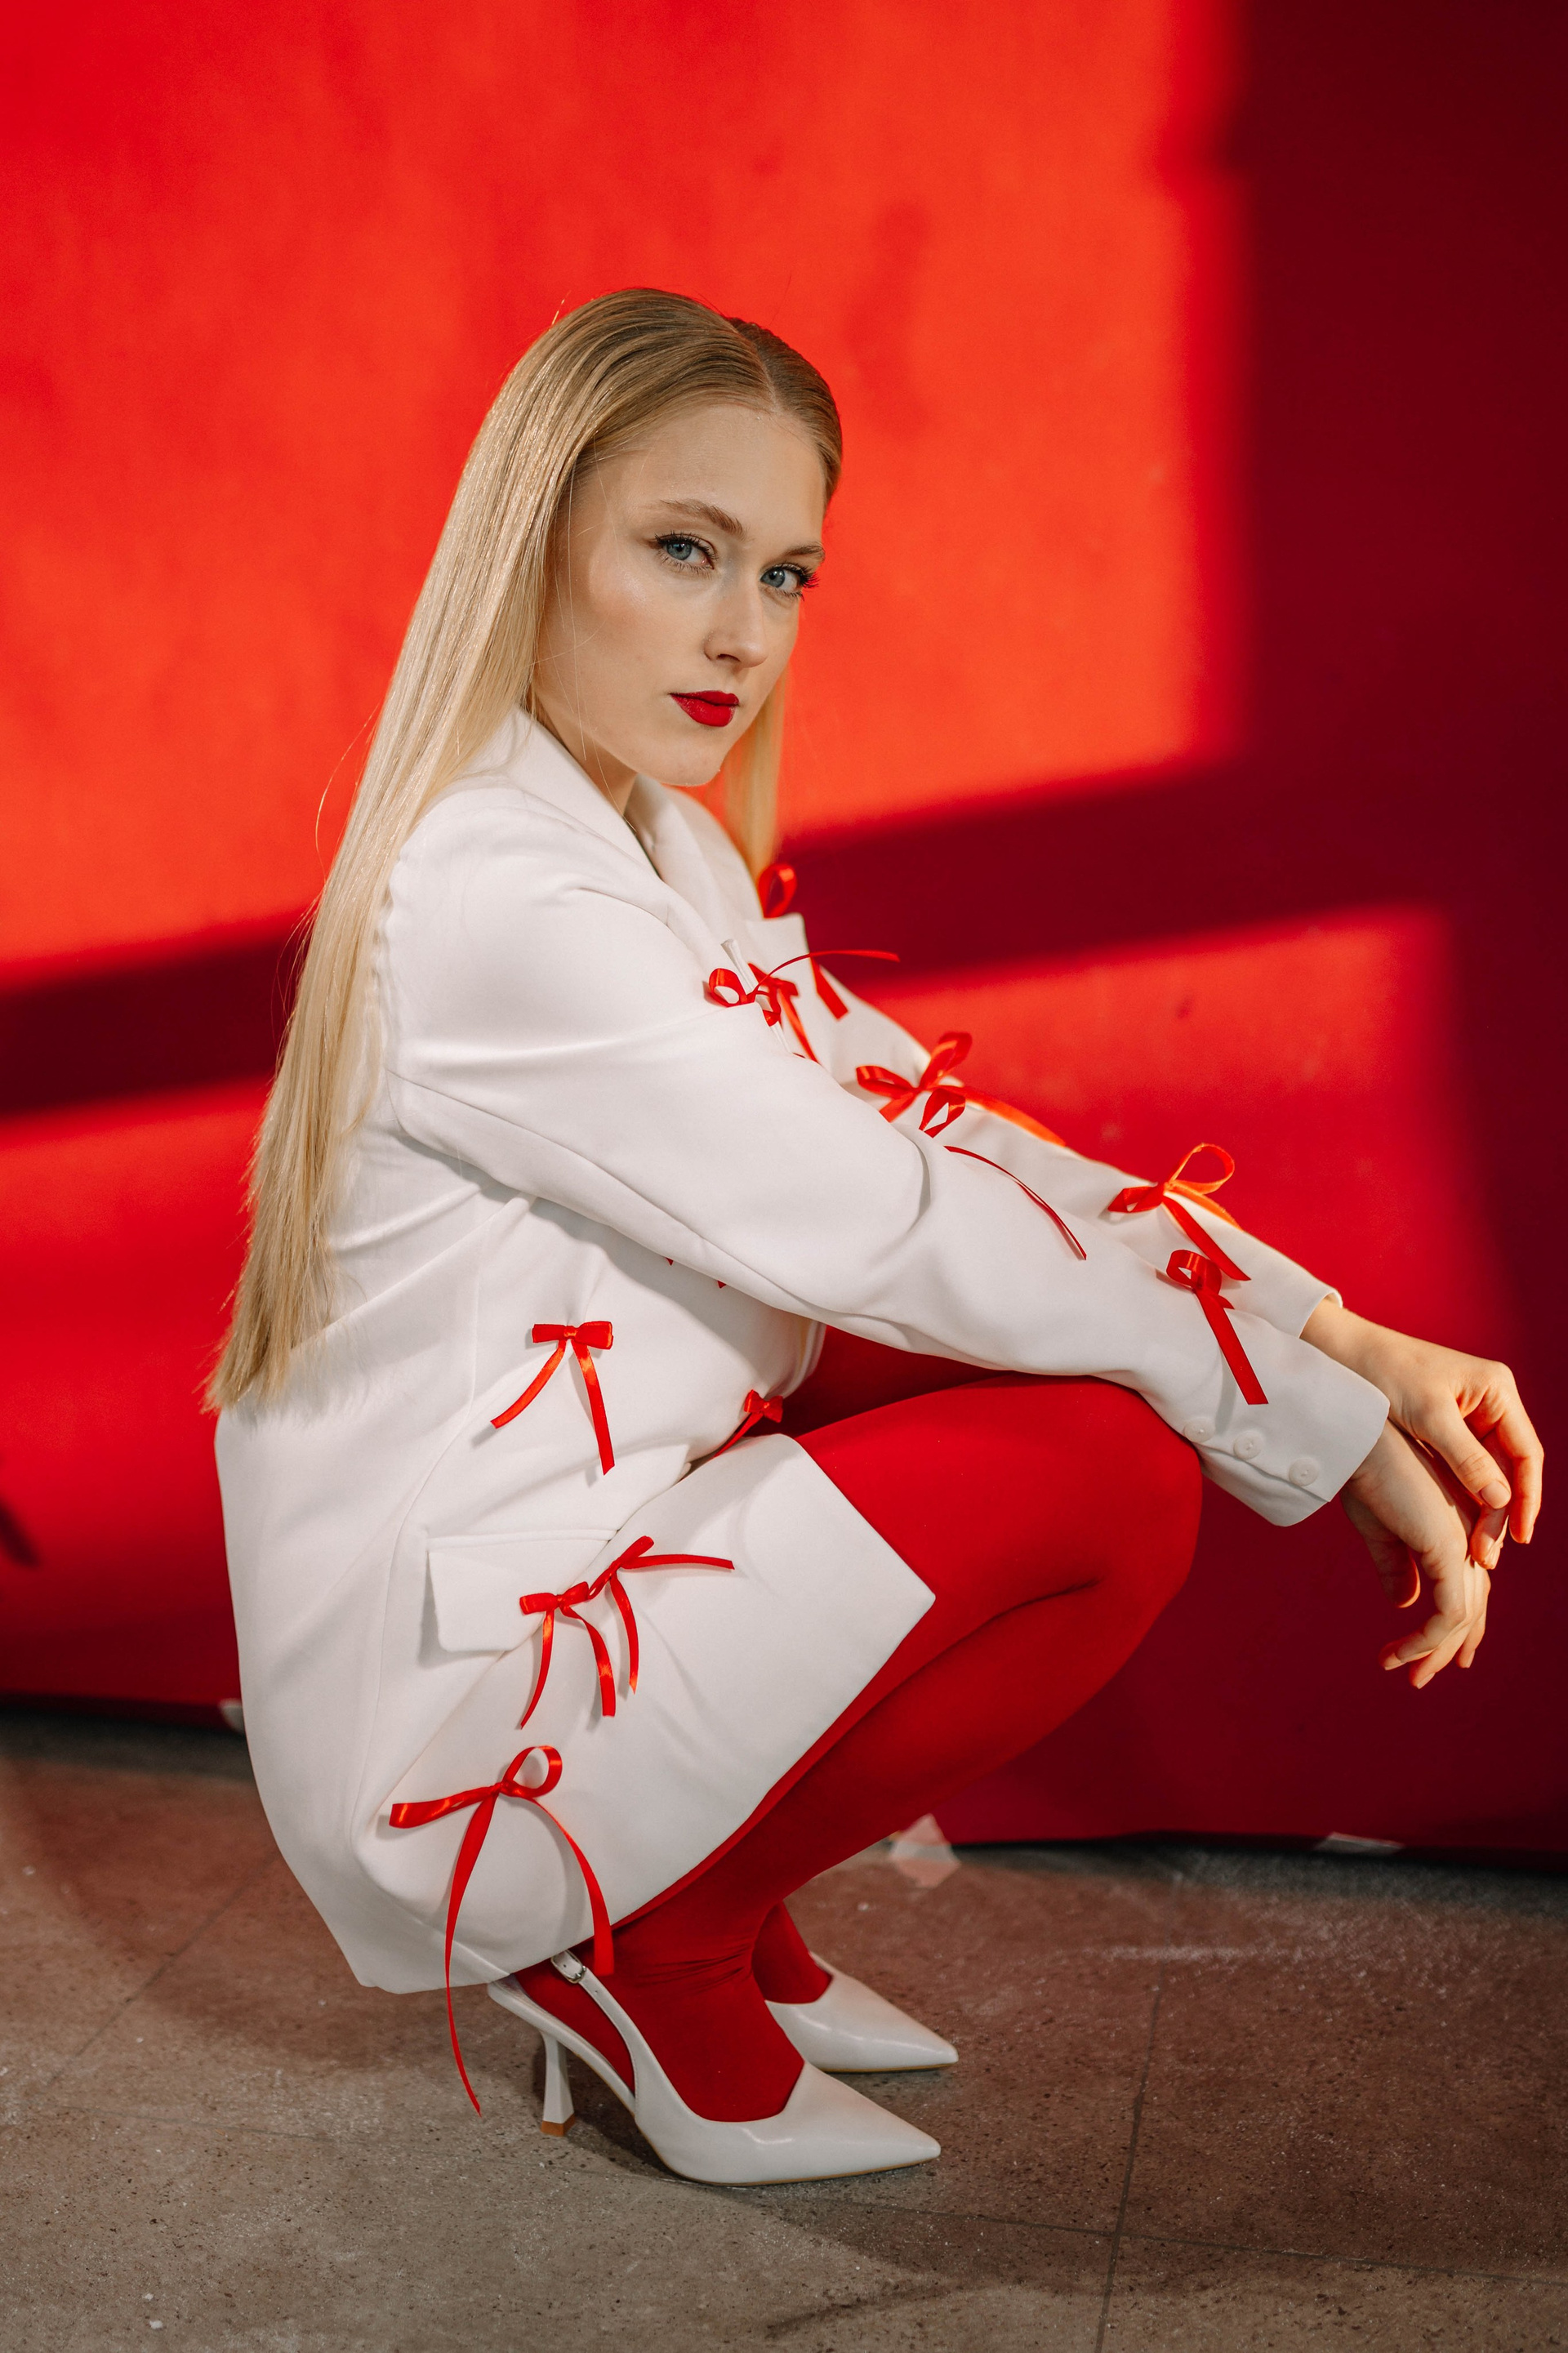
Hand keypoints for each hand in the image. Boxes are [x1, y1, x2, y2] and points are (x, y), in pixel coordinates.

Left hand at [1303, 1300, 1541, 1568]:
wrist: (1344, 1353)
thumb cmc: (1386, 1373)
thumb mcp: (1428, 1416)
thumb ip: (1465, 1458)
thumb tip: (1501, 1501)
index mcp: (1497, 1390)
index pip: (1527, 1454)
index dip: (1527, 1498)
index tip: (1520, 1536)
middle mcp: (1492, 1402)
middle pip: (1511, 1468)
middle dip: (1502, 1513)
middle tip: (1486, 1555)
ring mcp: (1471, 1415)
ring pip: (1490, 1473)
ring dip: (1484, 1511)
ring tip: (1474, 1552)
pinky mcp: (1447, 1428)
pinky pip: (1466, 1469)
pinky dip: (1464, 1498)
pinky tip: (1457, 1528)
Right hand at [1343, 1423, 1489, 1686]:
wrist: (1356, 1437)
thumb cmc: (1362, 1467)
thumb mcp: (1377, 1525)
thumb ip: (1395, 1563)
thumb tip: (1405, 1602)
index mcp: (1455, 1524)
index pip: (1468, 1582)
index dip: (1458, 1621)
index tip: (1434, 1652)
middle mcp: (1467, 1534)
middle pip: (1472, 1603)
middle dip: (1451, 1644)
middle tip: (1424, 1675)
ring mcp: (1462, 1542)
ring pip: (1462, 1615)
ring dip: (1434, 1651)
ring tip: (1408, 1675)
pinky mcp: (1448, 1550)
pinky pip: (1449, 1613)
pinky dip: (1426, 1641)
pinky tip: (1396, 1655)